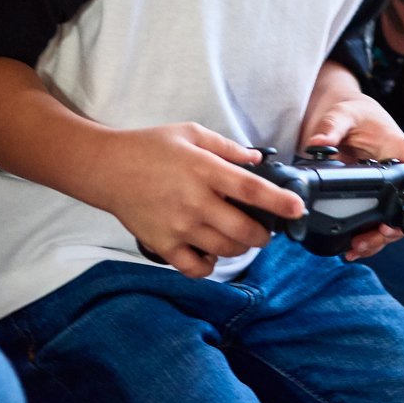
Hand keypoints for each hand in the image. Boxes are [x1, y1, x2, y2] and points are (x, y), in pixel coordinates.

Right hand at [91, 123, 308, 278]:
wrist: (106, 169)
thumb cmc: (149, 147)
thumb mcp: (190, 133)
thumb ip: (226, 147)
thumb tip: (257, 160)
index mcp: (204, 170)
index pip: (250, 190)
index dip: (278, 202)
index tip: (297, 208)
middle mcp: (194, 202)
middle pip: (243, 231)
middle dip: (263, 235)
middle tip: (264, 230)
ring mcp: (179, 227)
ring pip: (225, 251)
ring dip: (239, 248)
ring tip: (236, 237)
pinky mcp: (163, 245)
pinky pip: (196, 268)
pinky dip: (209, 266)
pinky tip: (210, 252)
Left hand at [299, 91, 403, 261]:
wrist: (341, 118)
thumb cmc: (349, 112)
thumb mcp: (339, 115)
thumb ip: (330, 127)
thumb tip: (318, 143)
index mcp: (399, 148)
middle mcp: (398, 171)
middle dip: (403, 224)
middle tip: (380, 234)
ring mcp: (387, 187)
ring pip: (397, 219)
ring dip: (382, 238)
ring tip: (358, 248)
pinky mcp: (373, 198)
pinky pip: (379, 222)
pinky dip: (370, 239)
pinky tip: (353, 250)